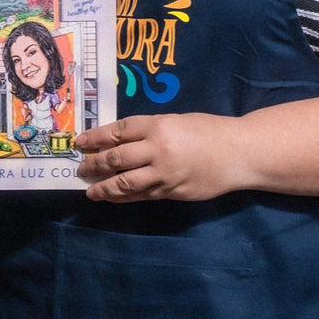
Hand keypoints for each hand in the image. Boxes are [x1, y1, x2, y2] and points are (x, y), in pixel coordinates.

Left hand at [76, 113, 241, 202]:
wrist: (237, 153)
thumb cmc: (208, 130)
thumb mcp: (177, 120)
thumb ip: (151, 130)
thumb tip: (120, 141)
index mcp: (158, 125)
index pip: (118, 131)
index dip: (96, 137)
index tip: (81, 142)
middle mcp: (157, 149)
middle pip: (116, 158)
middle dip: (95, 164)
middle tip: (81, 167)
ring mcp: (164, 174)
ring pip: (124, 183)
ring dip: (103, 187)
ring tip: (90, 190)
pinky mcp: (170, 192)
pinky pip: (140, 196)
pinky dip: (123, 197)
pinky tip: (112, 198)